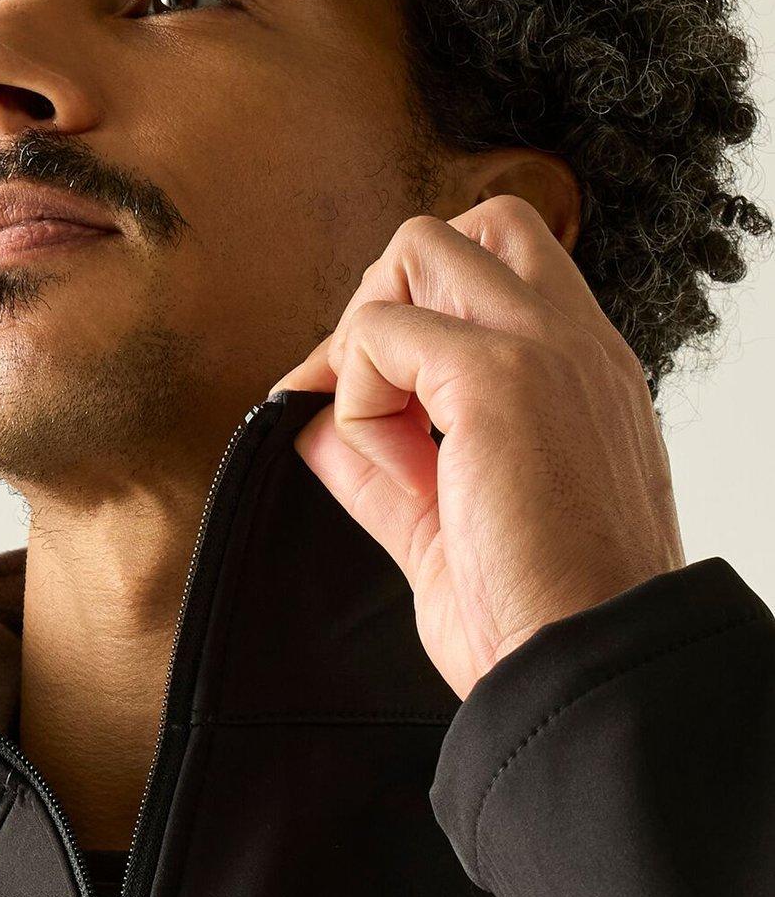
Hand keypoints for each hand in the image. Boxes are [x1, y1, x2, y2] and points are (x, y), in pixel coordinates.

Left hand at [270, 195, 687, 699]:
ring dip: (369, 336)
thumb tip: (311, 422)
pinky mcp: (500, 377)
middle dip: (386, 303)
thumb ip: (383, 469)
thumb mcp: (445, 531)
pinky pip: (378, 329)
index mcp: (579, 375)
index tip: (377, 423)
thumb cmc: (538, 621)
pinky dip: (354, 394)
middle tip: (367, 407)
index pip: (496, 276)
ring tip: (382, 438)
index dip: (414, 329)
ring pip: (419, 247)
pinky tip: (390, 465)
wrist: (585, 666)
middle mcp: (572, 343)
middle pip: (462, 231)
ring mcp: (542, 347)